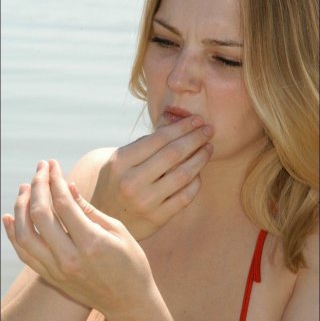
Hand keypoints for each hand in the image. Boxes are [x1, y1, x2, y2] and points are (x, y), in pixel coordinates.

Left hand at [2, 160, 171, 320]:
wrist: (128, 301)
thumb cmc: (131, 263)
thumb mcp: (118, 231)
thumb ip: (90, 210)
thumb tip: (70, 187)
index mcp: (91, 242)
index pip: (63, 203)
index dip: (55, 180)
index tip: (54, 165)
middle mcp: (69, 258)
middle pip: (40, 215)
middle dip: (38, 186)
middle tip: (41, 168)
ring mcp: (57, 270)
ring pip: (25, 235)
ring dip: (21, 206)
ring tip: (26, 186)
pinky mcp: (51, 277)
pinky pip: (24, 254)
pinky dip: (14, 234)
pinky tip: (10, 216)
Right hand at [91, 116, 212, 239]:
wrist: (104, 217)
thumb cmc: (117, 181)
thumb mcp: (121, 159)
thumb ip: (145, 143)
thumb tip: (177, 123)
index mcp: (121, 161)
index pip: (158, 139)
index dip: (182, 127)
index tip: (197, 120)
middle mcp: (131, 181)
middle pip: (173, 154)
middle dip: (195, 138)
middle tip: (209, 129)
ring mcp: (144, 202)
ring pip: (182, 175)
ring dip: (200, 158)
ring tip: (208, 147)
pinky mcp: (156, 219)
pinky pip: (184, 197)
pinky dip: (195, 182)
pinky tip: (199, 173)